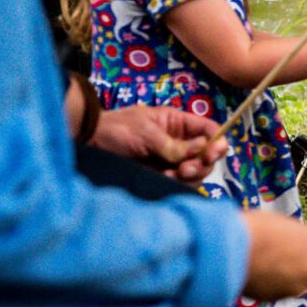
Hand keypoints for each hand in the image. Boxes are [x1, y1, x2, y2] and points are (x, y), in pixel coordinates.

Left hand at [90, 105, 228, 183]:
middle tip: (186, 168)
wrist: (89, 143)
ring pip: (196, 171)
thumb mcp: (148, 133)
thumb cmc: (116, 129)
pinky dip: (176, 182)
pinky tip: (164, 177)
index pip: (209, 131)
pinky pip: (179, 181)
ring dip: (190, 174)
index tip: (214, 152)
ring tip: (172, 172)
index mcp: (179, 124)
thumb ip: (175, 144)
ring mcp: (171, 159)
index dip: (217, 141)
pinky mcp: (161, 174)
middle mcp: (180, 142)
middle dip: (202, 162)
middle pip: (207, 155)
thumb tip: (203, 148)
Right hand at [240, 211, 306, 301]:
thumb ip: (291, 237)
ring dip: (282, 277)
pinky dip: (267, 286)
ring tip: (260, 266)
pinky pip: (276, 291)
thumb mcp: (280, 225)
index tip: (290, 248)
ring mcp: (300, 285)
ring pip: (293, 281)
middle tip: (275, 259)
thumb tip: (289, 241)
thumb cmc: (254, 230)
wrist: (233, 251)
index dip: (300, 246)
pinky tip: (253, 276)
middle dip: (295, 265)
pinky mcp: (282, 299)